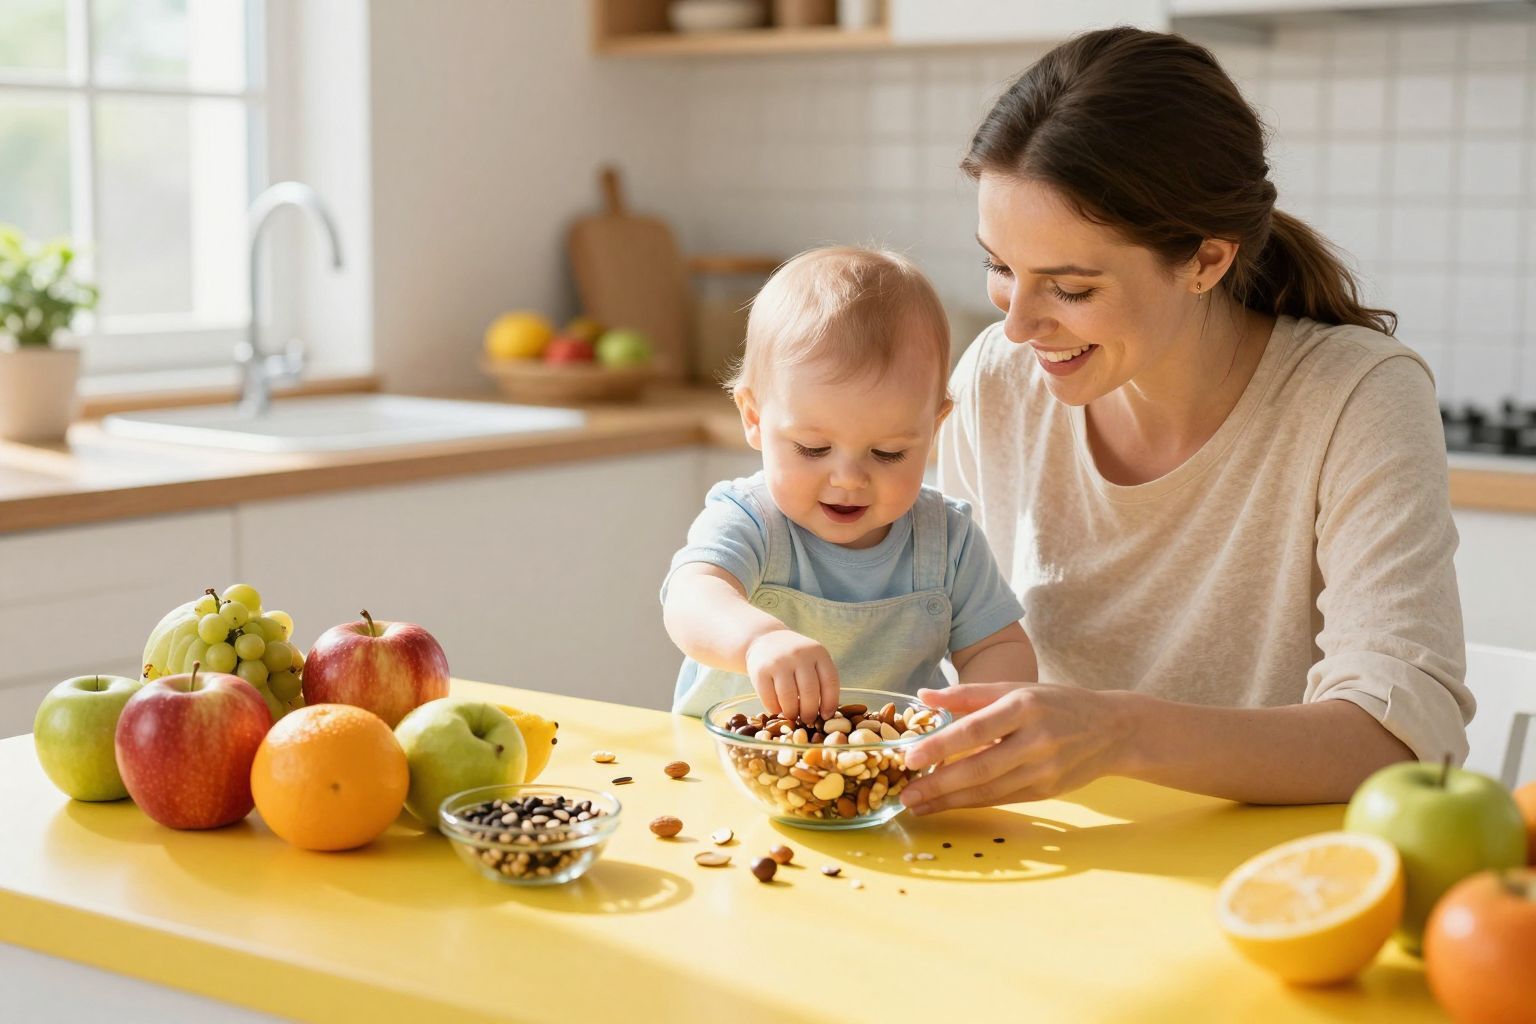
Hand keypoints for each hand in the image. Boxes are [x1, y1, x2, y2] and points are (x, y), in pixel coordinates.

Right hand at [744, 629, 838, 720]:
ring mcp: (778, 661)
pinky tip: (778, 708)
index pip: (830, 682)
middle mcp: (799, 654)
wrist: (763, 640)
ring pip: (789, 698)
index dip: (830, 703)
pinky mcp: (760, 670)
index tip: (826, 716)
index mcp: (818, 652)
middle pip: (810, 692)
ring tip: (792, 715)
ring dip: (792, 713)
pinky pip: (769, 698)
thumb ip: (820, 680)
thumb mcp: (812, 659)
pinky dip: (774, 708)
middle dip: (809, 712)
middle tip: (807, 720)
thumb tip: (825, 715)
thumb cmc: (794, 658)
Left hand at [899, 682, 1130, 813]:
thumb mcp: (1016, 689)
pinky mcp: (1047, 792)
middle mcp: (1036, 740)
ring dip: (949, 801)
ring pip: (989, 791)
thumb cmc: (1057, 703)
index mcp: (1024, 706)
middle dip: (938, 784)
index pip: (976, 729)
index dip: (941, 745)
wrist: (1113, 730)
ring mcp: (1044, 770)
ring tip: (916, 805)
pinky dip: (971, 804)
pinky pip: (1002, 800)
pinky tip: (946, 806)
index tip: (910, 756)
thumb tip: (923, 696)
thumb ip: (969, 694)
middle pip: (980, 768)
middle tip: (905, 794)